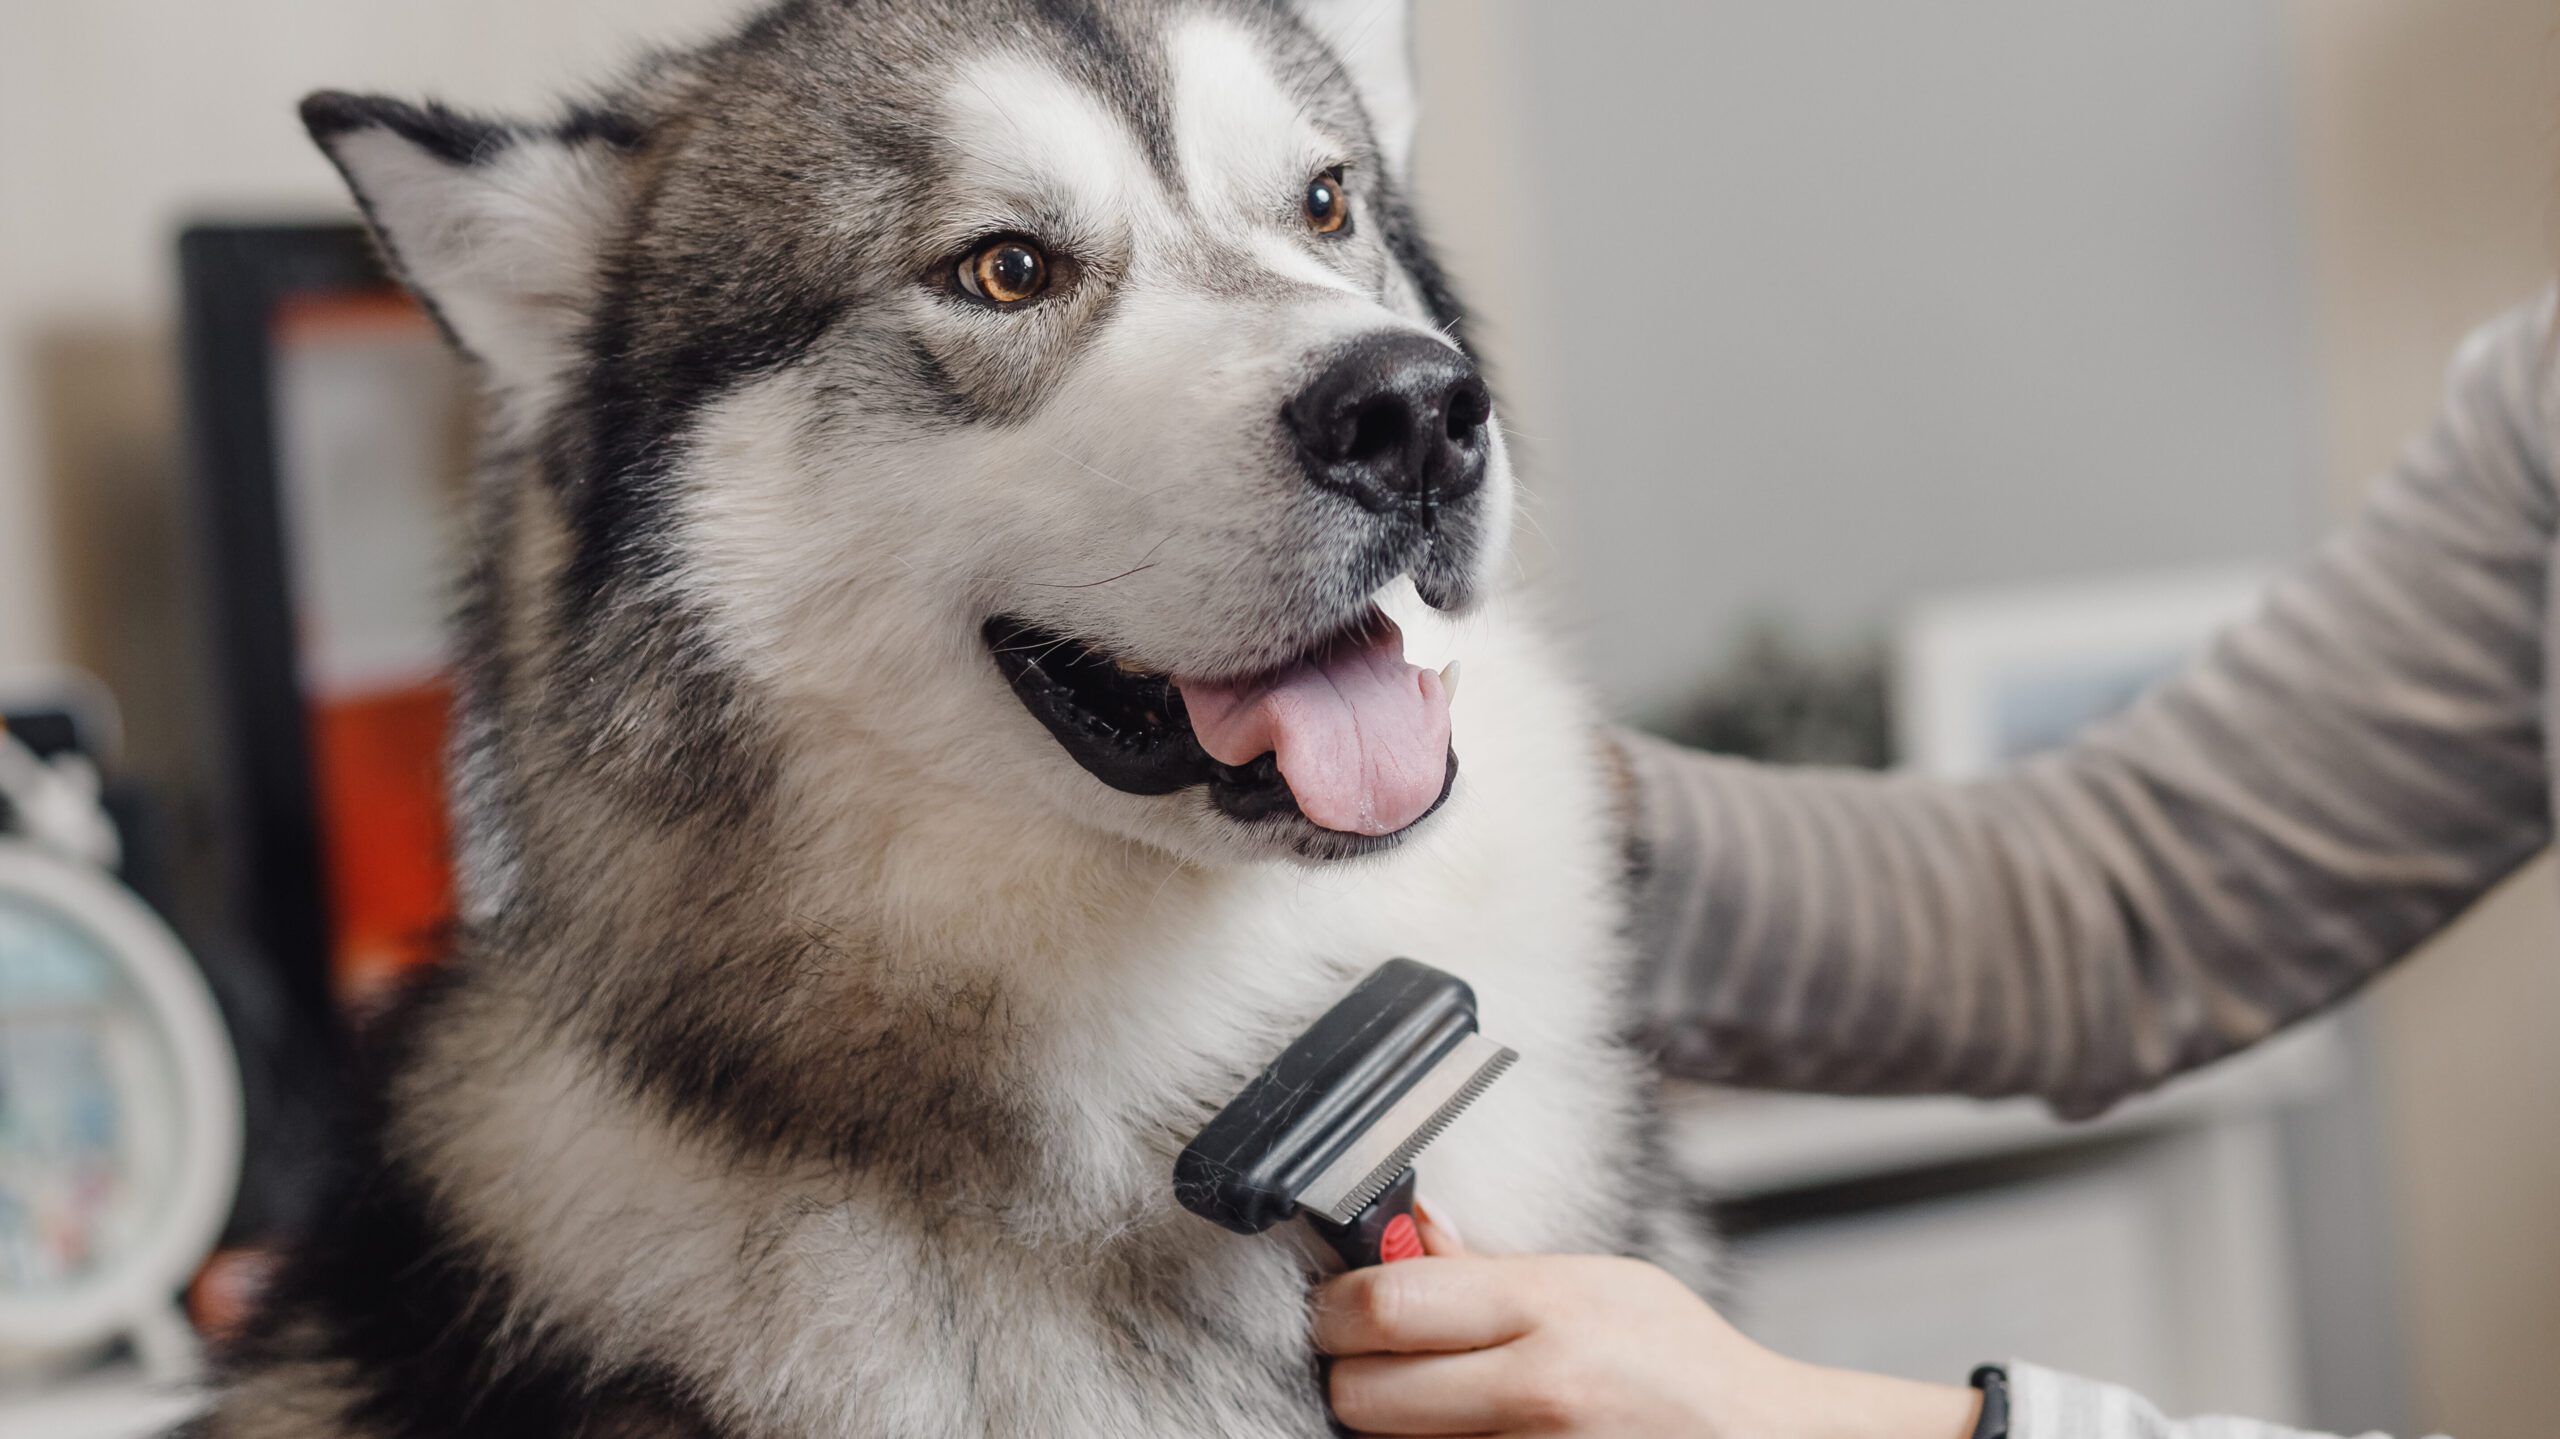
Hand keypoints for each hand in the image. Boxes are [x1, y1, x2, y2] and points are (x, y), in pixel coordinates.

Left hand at [1312, 1230, 1978, 1438]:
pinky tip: (1469, 1427)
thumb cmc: (1680, 1364)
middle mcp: (1535, 1390)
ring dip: (1396, 1423)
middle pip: (1362, 1393)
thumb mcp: (1596, 1284)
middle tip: (1373, 1360)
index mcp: (1545, 1311)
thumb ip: (1490, 1268)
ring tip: (1441, 1397)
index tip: (1335, 1305)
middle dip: (1353, 1374)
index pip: (1384, 1305)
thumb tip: (1408, 1228)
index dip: (1335, 1306)